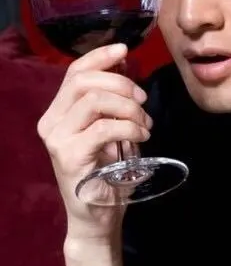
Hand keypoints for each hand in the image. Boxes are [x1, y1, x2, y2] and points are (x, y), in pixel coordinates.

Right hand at [37, 43, 151, 241]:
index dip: (100, 56)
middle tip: (142, 99)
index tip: (124, 49)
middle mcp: (51, 122)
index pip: (74, 72)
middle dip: (120, 83)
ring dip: (128, 107)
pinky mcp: (70, 157)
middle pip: (83, 81)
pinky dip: (130, 127)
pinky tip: (142, 136)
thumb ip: (111, 101)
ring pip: (94, 100)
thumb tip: (125, 66)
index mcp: (59, 111)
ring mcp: (58, 139)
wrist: (97, 216)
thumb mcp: (109, 128)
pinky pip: (104, 128)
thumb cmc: (107, 170)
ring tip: (144, 123)